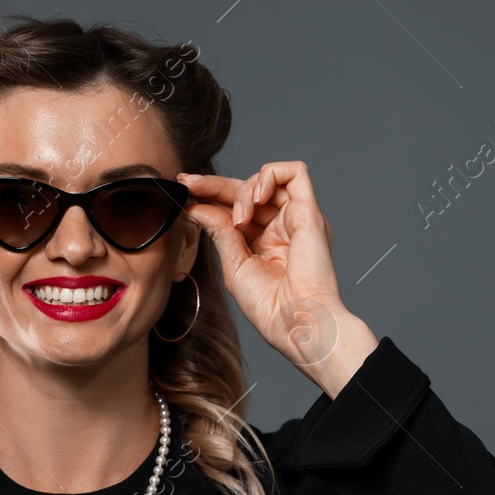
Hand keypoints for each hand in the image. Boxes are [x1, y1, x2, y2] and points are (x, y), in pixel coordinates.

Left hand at [177, 161, 375, 381]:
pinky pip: (296, 172)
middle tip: (190, 183)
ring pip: (267, 179)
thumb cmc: (269, 306)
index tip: (184, 189)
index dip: (209, 195)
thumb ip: (219, 231)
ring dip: (243, 190)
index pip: (234, 207)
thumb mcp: (234, 264)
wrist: (295, 321)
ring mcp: (296, 218)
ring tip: (239, 219)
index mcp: (263, 242)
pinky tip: (256, 198)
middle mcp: (281, 227)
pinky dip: (271, 175)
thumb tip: (196, 207)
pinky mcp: (311, 212)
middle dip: (215, 184)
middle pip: (246, 189)